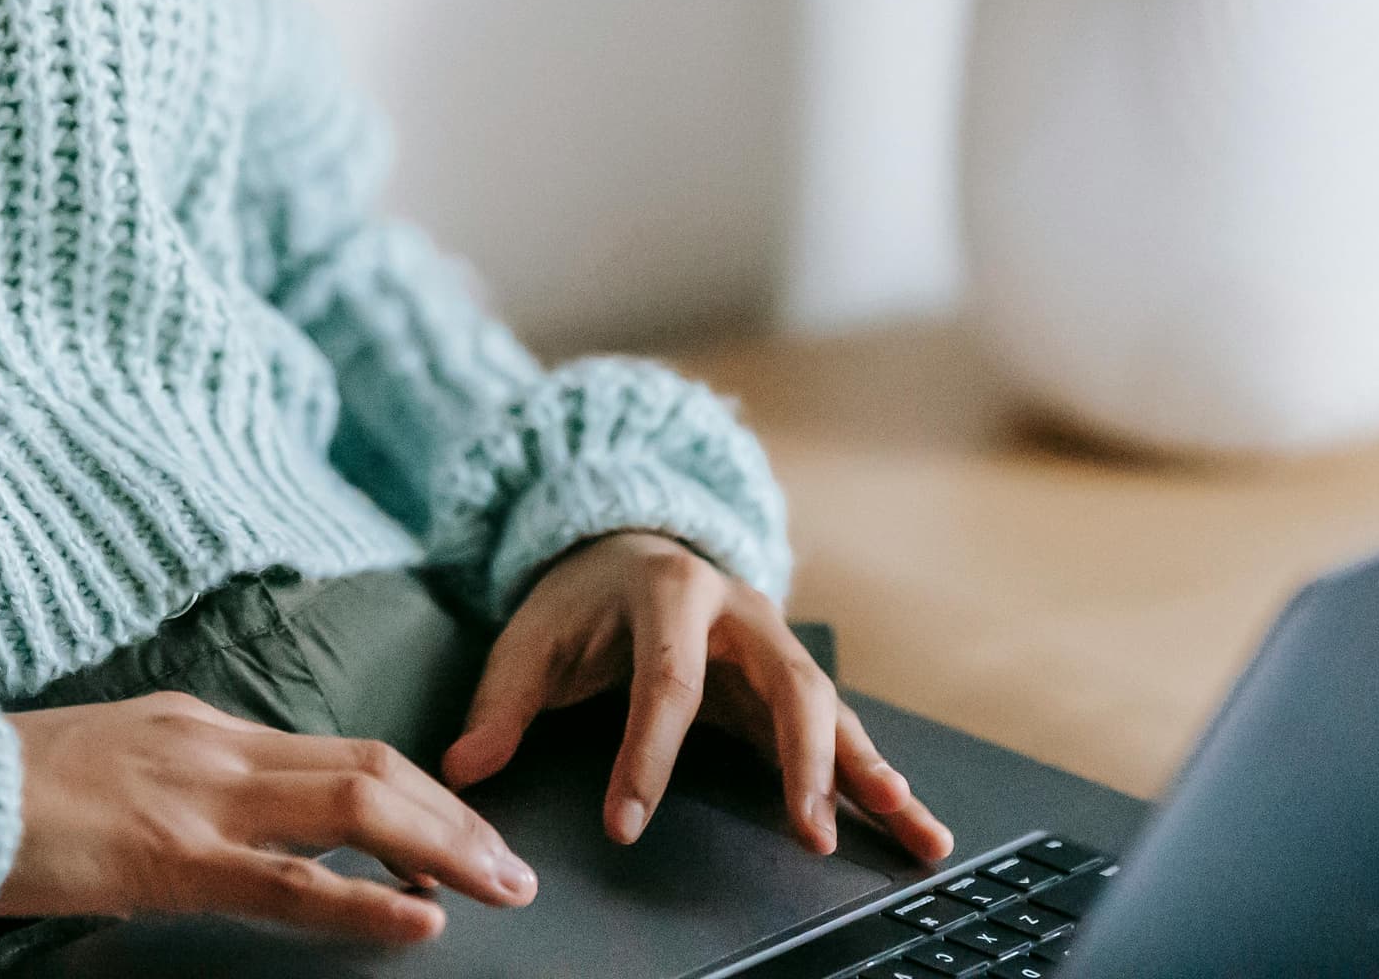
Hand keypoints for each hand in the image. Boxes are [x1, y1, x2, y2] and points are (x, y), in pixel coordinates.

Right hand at [0, 692, 541, 944]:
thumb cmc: (3, 791)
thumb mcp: (109, 760)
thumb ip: (176, 780)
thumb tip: (228, 817)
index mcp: (200, 724)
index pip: (337, 751)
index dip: (414, 794)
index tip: (460, 837)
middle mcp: (215, 745)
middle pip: (372, 766)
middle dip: (455, 816)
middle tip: (512, 867)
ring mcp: (198, 796)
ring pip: (356, 805)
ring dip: (445, 846)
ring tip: (502, 887)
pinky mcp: (172, 856)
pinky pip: (291, 881)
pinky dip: (365, 900)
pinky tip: (420, 921)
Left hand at [441, 530, 952, 865]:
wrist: (629, 544)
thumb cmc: (580, 600)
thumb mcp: (530, 637)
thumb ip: (500, 702)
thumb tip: (462, 767)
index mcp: (669, 594)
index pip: (666, 682)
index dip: (648, 755)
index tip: (626, 824)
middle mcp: (740, 613)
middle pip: (785, 684)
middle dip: (802, 759)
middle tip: (807, 829)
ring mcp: (776, 644)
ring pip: (832, 709)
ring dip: (868, 772)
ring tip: (910, 833)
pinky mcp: (791, 680)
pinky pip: (844, 731)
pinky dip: (881, 777)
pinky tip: (916, 825)